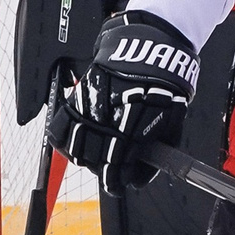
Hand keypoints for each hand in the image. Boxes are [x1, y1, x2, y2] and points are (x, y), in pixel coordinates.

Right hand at [57, 11, 197, 194]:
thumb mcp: (173, 123)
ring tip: (98, 155)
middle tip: (113, 168)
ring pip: (76, 149)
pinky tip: (77, 142)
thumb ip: (157, 153)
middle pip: (96, 163)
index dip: (118, 183)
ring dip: (87, 158)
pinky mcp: (77, 97)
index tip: (120, 186)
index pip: (117, 171)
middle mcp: (108, 121)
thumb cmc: (165, 86)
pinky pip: (61, 127)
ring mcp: (90, 109)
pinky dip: (66, 140)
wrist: (149, 49)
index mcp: (134, 131)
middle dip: (105, 171)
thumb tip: (140, 178)